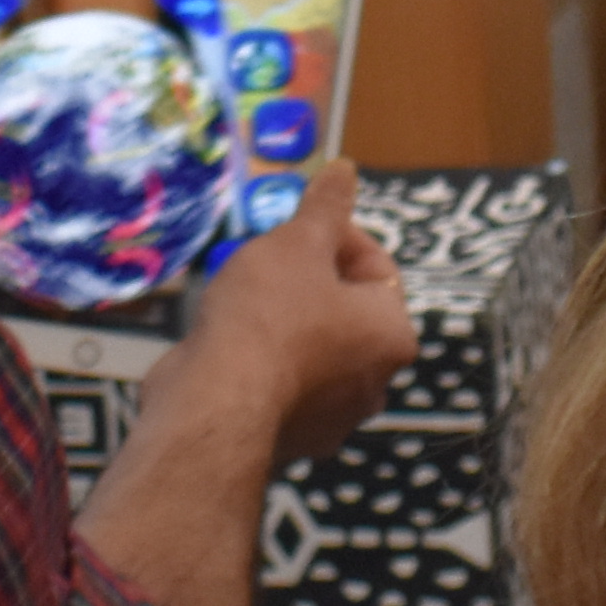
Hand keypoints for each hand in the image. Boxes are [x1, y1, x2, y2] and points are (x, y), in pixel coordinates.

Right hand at [180, 158, 414, 467]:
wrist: (214, 402)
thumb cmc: (267, 318)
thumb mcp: (296, 243)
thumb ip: (324, 207)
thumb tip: (345, 171)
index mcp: (392, 334)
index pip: (376, 268)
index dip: (336, 235)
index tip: (298, 223)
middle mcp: (373, 382)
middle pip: (344, 311)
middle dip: (306, 279)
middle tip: (267, 258)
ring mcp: (331, 416)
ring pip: (310, 347)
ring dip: (282, 318)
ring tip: (243, 294)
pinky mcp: (287, 434)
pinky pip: (279, 381)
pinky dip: (261, 359)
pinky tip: (230, 338)